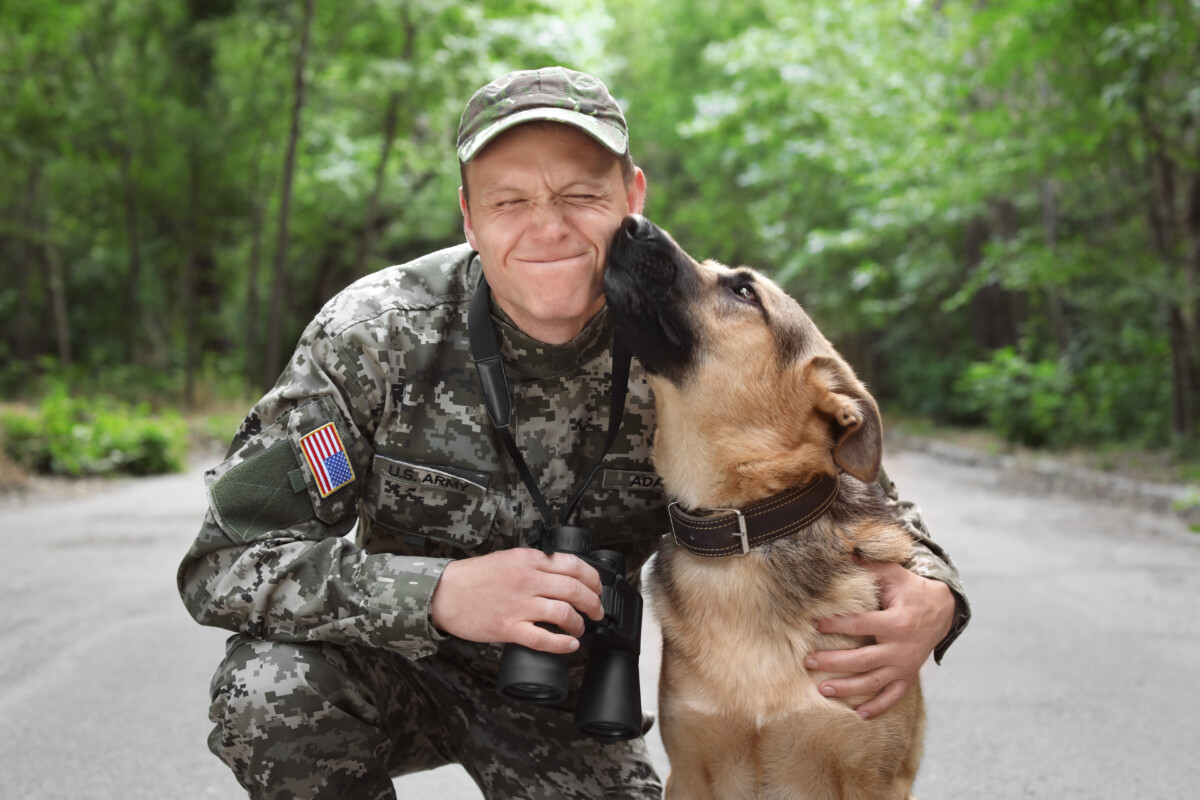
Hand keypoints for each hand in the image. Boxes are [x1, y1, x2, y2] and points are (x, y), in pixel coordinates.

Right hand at [429, 548, 603, 653]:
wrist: (445, 593)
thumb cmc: (474, 578)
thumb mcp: (508, 559)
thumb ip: (534, 565)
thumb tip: (562, 575)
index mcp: (529, 560)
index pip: (574, 565)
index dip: (593, 580)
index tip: (597, 589)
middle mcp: (527, 580)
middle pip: (575, 590)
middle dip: (593, 604)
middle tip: (596, 612)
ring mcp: (518, 605)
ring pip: (564, 614)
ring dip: (579, 624)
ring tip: (580, 629)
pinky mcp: (508, 627)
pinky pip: (543, 638)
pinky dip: (562, 644)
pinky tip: (569, 646)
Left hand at [804, 561, 954, 719]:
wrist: (942, 610)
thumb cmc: (910, 589)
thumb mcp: (893, 573)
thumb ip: (869, 564)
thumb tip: (842, 547)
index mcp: (896, 622)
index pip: (860, 625)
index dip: (836, 625)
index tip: (814, 624)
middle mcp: (901, 648)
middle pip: (862, 660)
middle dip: (833, 662)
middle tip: (808, 661)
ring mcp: (905, 666)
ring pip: (873, 682)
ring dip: (847, 688)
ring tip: (822, 689)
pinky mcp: (908, 676)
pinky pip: (893, 697)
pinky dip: (877, 707)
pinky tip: (858, 715)